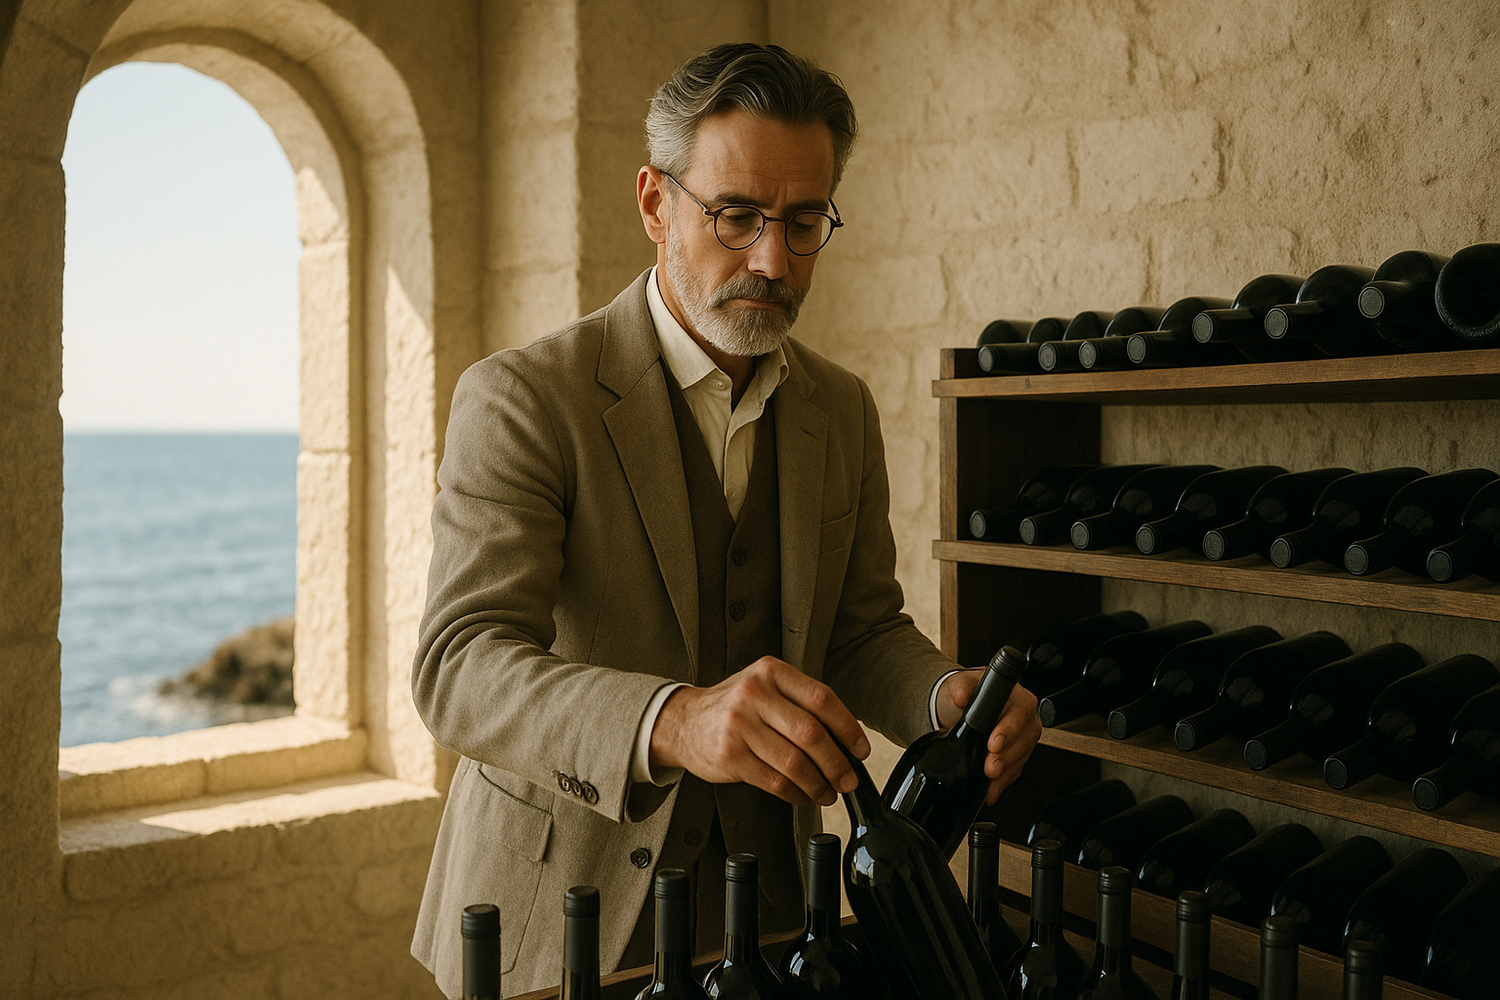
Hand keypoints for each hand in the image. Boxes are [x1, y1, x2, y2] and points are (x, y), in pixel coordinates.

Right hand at [648, 656, 871, 806]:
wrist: (683, 721)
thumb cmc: (734, 706)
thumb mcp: (765, 687)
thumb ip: (801, 703)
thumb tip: (847, 741)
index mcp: (771, 671)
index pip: (822, 699)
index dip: (848, 728)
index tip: (860, 750)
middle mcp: (754, 694)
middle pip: (811, 734)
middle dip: (837, 763)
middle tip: (848, 780)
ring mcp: (739, 725)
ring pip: (794, 763)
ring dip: (818, 784)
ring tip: (828, 792)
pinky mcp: (729, 756)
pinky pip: (774, 781)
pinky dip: (796, 794)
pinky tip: (804, 795)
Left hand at [937, 669, 1041, 805]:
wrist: (957, 710)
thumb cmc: (966, 694)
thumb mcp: (960, 684)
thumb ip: (961, 687)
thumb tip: (960, 696)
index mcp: (1017, 698)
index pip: (1020, 714)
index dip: (1009, 731)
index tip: (993, 744)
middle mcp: (1024, 719)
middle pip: (1024, 741)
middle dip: (1006, 757)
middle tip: (991, 768)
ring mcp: (1021, 740)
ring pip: (1020, 759)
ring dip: (1005, 773)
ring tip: (990, 780)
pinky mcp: (1015, 757)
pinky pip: (1013, 772)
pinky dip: (1001, 783)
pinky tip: (990, 790)